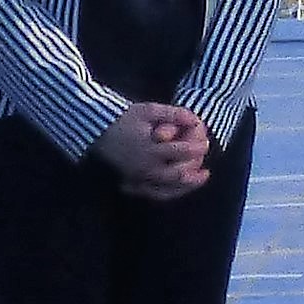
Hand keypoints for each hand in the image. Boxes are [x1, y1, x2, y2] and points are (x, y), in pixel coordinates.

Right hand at [93, 102, 216, 200]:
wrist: (96, 128)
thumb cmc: (123, 117)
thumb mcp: (149, 110)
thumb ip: (174, 114)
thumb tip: (196, 120)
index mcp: (149, 150)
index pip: (180, 152)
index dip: (197, 148)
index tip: (207, 143)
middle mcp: (143, 168)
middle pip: (176, 175)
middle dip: (194, 168)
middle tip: (206, 162)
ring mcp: (136, 179)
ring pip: (166, 190)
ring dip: (187, 186)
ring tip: (202, 177)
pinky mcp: (130, 183)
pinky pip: (153, 194)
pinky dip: (170, 192)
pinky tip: (181, 186)